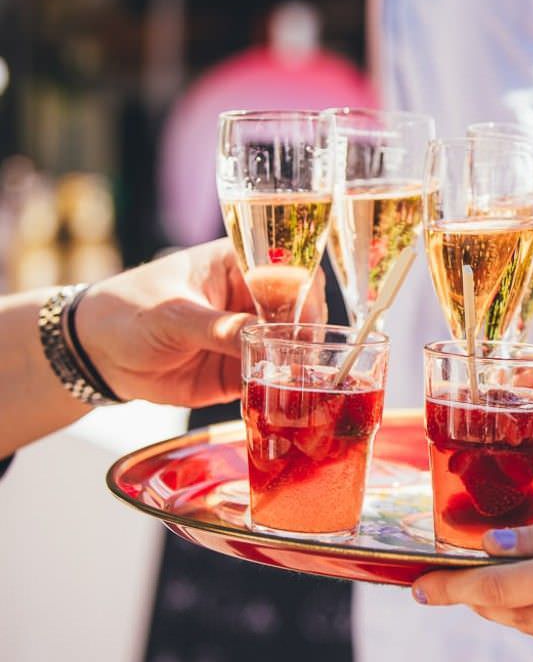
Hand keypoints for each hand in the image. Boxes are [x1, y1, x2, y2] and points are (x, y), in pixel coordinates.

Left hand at [76, 239, 325, 407]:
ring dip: (297, 365)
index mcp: (240, 265)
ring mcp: (250, 335)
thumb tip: (265, 341)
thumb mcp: (173, 316)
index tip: (302, 323)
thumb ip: (220, 328)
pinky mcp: (241, 370)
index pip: (291, 271)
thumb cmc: (128, 312)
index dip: (305, 295)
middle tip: (300, 358)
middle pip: (301, 313)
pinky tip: (283, 396)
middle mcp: (252, 299)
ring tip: (296, 381)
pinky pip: (271, 378)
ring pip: (292, 348)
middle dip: (306, 335)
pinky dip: (280, 388)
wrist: (97, 353)